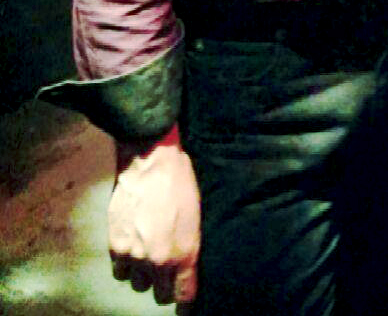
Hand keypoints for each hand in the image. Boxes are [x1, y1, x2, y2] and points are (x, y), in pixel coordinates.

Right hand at [108, 133, 200, 307]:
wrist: (151, 162)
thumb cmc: (180, 184)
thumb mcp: (196, 218)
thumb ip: (189, 248)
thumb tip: (186, 268)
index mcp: (184, 254)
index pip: (183, 296)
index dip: (184, 300)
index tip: (183, 300)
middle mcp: (158, 261)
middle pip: (159, 294)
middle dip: (164, 285)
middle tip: (165, 269)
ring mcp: (135, 256)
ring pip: (138, 284)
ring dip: (143, 273)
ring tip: (147, 253)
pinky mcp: (115, 246)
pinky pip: (120, 271)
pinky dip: (125, 264)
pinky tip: (132, 246)